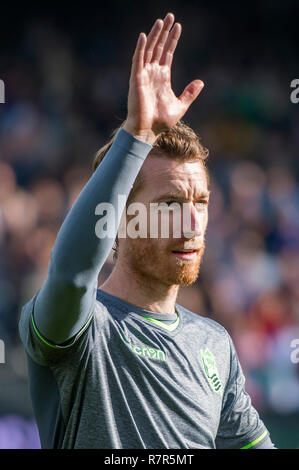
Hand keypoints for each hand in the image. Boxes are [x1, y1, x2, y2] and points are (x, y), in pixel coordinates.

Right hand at [123, 13, 203, 144]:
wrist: (148, 131)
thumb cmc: (161, 122)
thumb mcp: (180, 106)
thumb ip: (190, 93)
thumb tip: (201, 81)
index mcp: (162, 78)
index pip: (168, 54)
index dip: (173, 40)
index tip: (178, 26)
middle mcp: (152, 74)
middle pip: (159, 48)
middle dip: (164, 32)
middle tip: (169, 16)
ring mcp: (144, 75)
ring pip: (149, 50)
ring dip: (154, 35)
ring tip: (161, 21)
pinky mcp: (136, 79)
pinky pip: (138, 60)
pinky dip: (141, 48)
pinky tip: (144, 36)